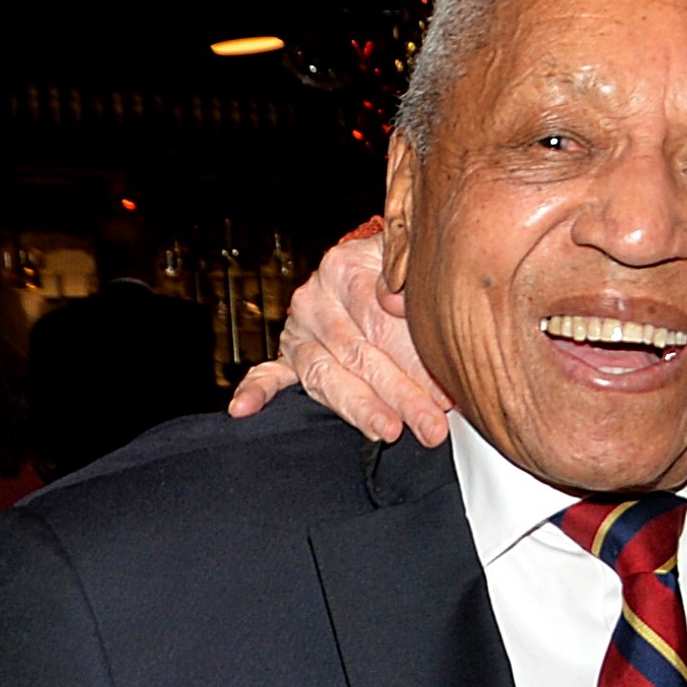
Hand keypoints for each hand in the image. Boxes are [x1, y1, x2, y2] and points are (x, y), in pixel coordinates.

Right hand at [230, 228, 452, 446]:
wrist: (372, 270)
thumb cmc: (399, 272)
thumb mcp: (411, 257)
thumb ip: (407, 273)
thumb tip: (399, 301)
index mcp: (343, 268)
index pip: (378, 319)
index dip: (414, 359)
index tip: (443, 391)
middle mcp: (315, 299)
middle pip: (357, 352)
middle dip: (399, 394)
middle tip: (429, 424)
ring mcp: (299, 330)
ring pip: (325, 375)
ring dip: (357, 407)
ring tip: (386, 430)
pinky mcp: (290, 357)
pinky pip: (268, 375)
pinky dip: (257, 391)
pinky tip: (243, 408)